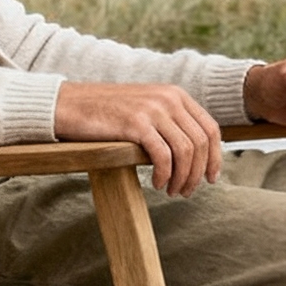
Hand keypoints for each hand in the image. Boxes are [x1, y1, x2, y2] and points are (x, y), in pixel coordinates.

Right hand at [53, 82, 223, 195]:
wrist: (70, 104)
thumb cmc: (106, 112)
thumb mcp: (146, 108)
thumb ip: (170, 121)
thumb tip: (195, 153)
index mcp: (176, 94)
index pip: (210, 128)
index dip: (215, 157)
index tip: (211, 178)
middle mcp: (169, 99)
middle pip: (201, 143)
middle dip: (199, 173)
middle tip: (187, 191)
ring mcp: (153, 110)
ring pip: (186, 152)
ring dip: (183, 178)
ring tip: (172, 191)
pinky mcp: (135, 124)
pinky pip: (163, 156)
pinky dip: (165, 175)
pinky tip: (157, 184)